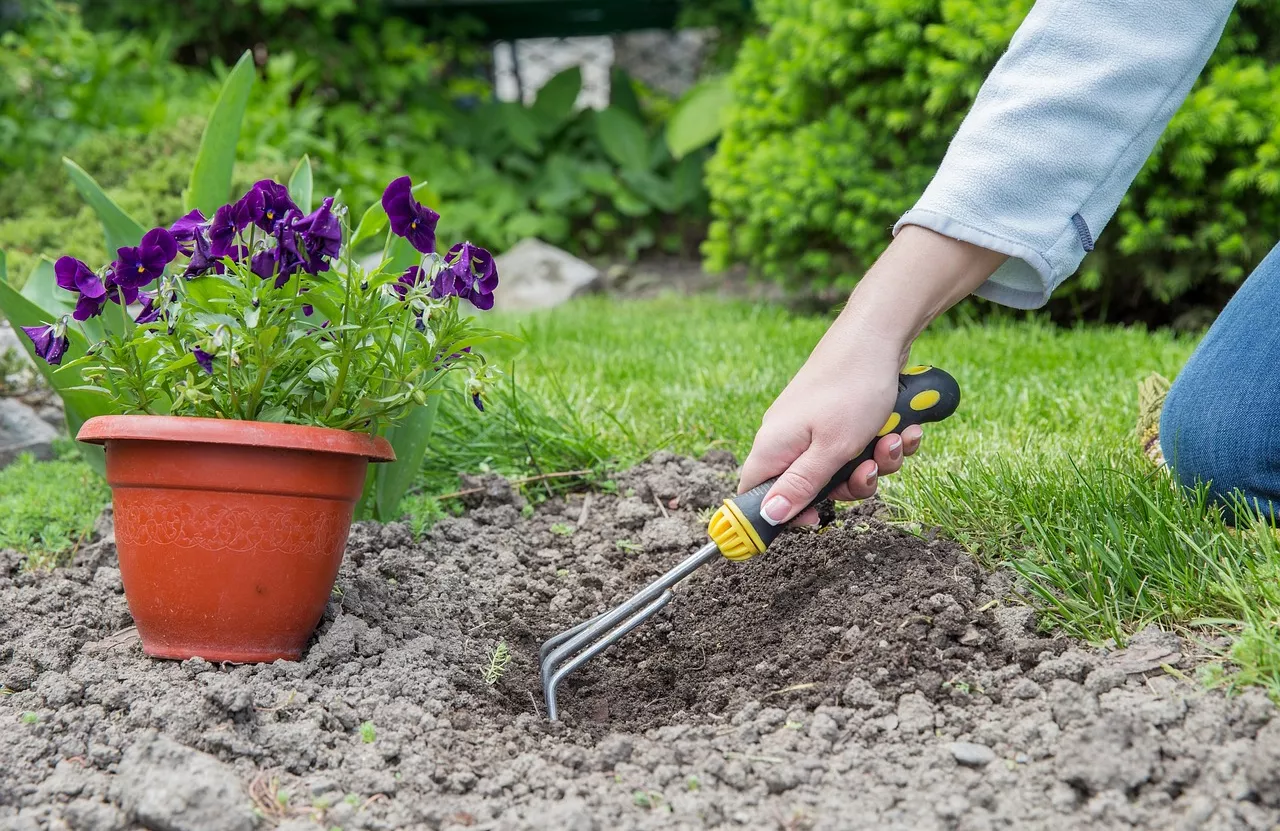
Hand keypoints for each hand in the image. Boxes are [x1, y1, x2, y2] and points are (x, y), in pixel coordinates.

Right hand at [737, 326, 921, 525]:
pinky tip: (903, 427)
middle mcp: (789, 437)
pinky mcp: (839, 416)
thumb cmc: (851, 388)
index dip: (782, 514)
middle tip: (869, 471)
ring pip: (842, 468)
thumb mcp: (831, 448)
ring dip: (875, 462)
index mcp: (774, 446)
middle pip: (810, 487)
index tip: (816, 519)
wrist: (879, 334)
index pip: (756, 494)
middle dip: (850, 485)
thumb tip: (769, 514)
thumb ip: (801, 485)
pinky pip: (858, 446)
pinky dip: (883, 442)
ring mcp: (815, 425)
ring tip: (894, 439)